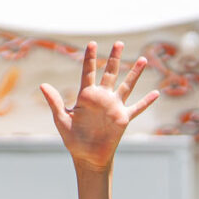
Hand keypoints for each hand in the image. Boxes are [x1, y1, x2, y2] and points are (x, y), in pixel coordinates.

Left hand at [40, 41, 155, 173]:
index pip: (88, 73)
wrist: (87, 156)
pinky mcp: (123, 118)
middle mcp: (102, 98)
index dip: (89, 59)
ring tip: (143, 59)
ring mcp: (114, 107)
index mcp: (86, 96)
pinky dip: (146, 102)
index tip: (91, 44)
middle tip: (119, 43)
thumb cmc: (73, 138)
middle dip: (114, 58)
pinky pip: (137, 108)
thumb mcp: (62, 119)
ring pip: (127, 86)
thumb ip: (55, 102)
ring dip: (135, 73)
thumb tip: (42, 85)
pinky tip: (156, 93)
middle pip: (110, 73)